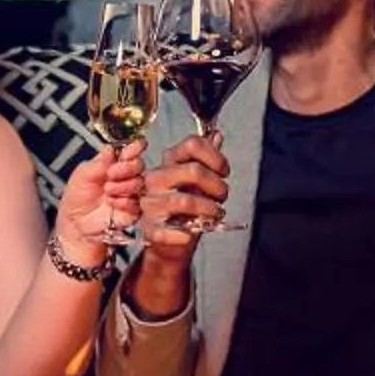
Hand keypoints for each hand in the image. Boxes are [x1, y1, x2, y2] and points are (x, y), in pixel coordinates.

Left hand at [56, 143, 144, 257]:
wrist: (76, 224)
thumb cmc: (77, 199)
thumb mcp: (82, 175)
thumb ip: (98, 162)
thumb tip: (111, 149)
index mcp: (113, 164)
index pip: (130, 151)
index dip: (135, 147)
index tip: (135, 147)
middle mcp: (124, 177)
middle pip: (139, 164)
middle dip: (126, 167)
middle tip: (110, 174)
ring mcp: (130, 194)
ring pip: (139, 182)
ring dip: (123, 186)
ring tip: (107, 191)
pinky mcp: (133, 210)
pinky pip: (137, 202)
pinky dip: (124, 201)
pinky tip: (112, 203)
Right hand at [139, 135, 228, 249]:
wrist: (167, 240)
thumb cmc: (185, 208)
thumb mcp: (197, 180)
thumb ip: (206, 159)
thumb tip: (216, 135)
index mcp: (169, 162)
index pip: (192, 144)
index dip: (215, 156)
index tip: (224, 171)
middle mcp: (156, 178)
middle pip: (194, 171)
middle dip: (217, 185)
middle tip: (222, 196)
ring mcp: (151, 203)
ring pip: (187, 201)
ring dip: (210, 209)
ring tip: (216, 213)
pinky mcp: (150, 228)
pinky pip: (174, 230)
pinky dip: (189, 234)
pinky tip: (193, 231)